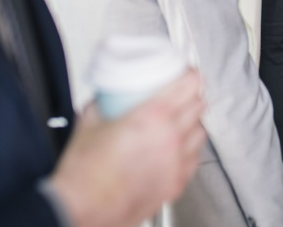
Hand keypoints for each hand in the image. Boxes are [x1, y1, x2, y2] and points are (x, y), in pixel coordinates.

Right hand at [50, 71, 206, 226]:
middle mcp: (170, 139)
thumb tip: (106, 94)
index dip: (191, 74)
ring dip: (193, 122)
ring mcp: (176, 163)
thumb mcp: (88, 122)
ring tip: (181, 120)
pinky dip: (189, 149)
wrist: (81, 209)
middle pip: (199, 106)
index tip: (187, 73)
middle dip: (192, 96)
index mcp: (153, 118)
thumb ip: (102, 101)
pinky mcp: (175, 183)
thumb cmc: (84, 174)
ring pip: (201, 132)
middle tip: (182, 94)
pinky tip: (177, 148)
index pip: (190, 85)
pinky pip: (194, 158)